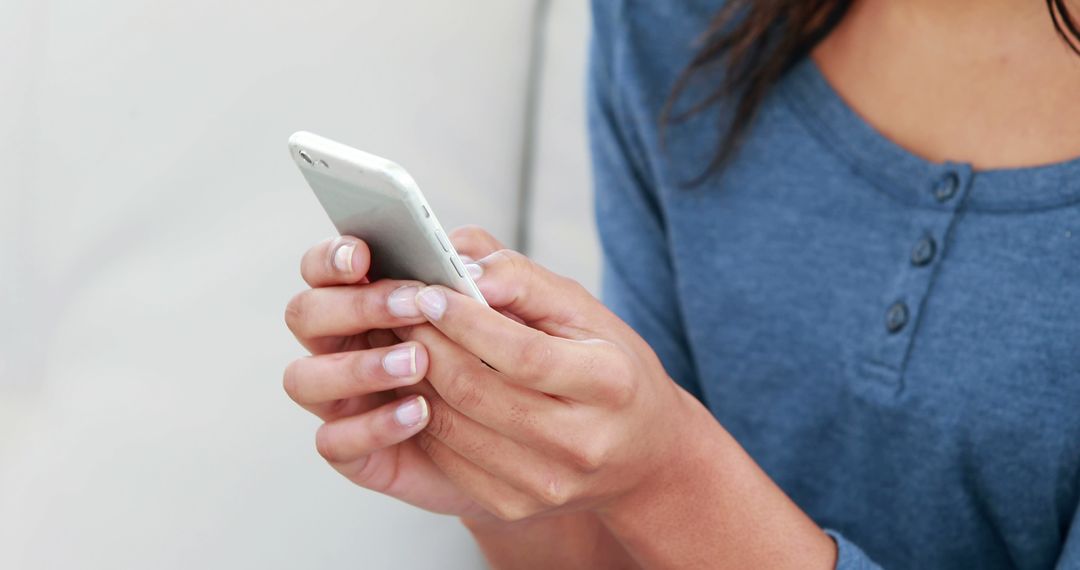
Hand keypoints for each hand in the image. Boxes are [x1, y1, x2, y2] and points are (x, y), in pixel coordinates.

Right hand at [283, 233, 505, 518]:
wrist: (539, 436)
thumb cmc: (525, 356)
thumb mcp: (532, 308)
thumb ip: (503, 273)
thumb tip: (468, 266)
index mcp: (372, 295)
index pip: (325, 267)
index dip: (332, 258)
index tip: (364, 256)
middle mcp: (345, 342)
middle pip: (305, 314)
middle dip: (353, 306)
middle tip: (410, 306)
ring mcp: (345, 398)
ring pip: (304, 378)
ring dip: (356, 367)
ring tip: (417, 362)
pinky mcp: (357, 450)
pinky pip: (334, 441)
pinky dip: (374, 424)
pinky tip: (421, 412)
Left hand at [392, 230, 715, 520]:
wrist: (643, 456)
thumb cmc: (610, 368)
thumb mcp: (586, 313)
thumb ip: (524, 280)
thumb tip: (461, 261)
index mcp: (609, 383)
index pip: (523, 353)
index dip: (467, 322)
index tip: (429, 292)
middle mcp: (582, 442)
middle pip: (478, 391)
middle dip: (427, 345)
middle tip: (399, 311)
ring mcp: (546, 483)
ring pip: (452, 427)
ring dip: (414, 379)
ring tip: (400, 343)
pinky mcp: (515, 506)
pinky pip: (448, 458)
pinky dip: (422, 417)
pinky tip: (415, 386)